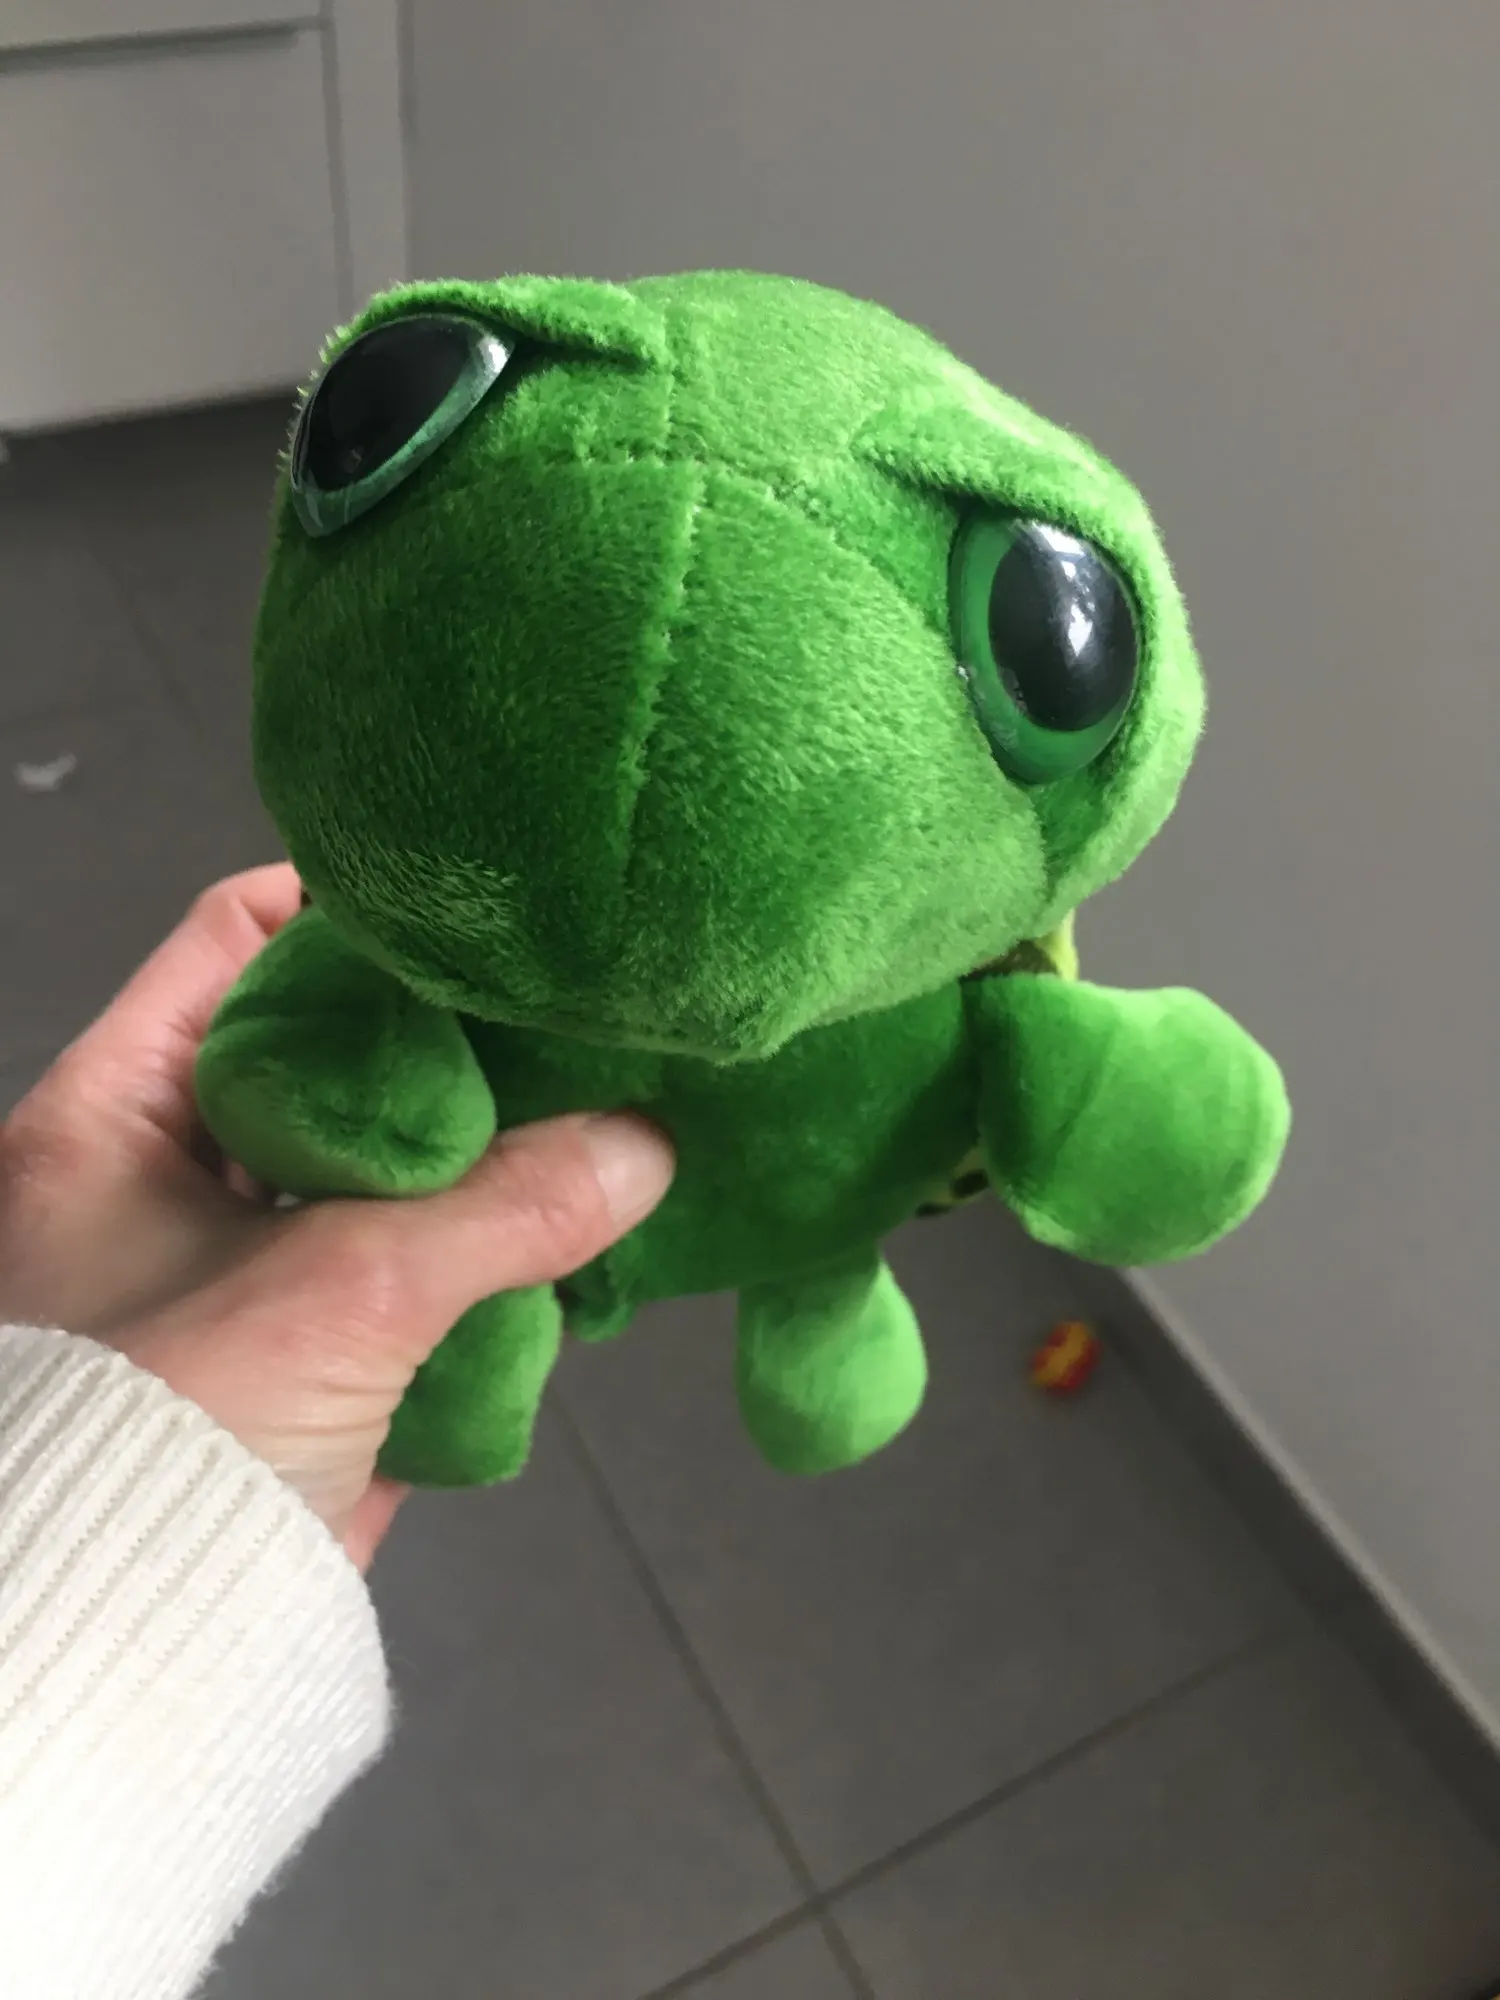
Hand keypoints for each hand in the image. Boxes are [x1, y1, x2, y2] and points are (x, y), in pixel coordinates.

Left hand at [0, 866, 673, 1568]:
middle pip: (331, 1057)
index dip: (349, 907)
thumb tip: (649, 1147)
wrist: (142, 1655)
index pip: (235, 941)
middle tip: (574, 1011)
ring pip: (385, 1171)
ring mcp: (243, 1269)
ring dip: (487, 1160)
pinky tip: (583, 1232)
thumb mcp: (342, 1288)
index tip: (478, 910)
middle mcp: (167, 1175)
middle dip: (453, 1046)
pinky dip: (487, 1257)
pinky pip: (410, 1271)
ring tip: (607, 1111)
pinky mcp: (310, 1356)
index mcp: (113, 1114)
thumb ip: (504, 1206)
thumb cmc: (179, 1428)